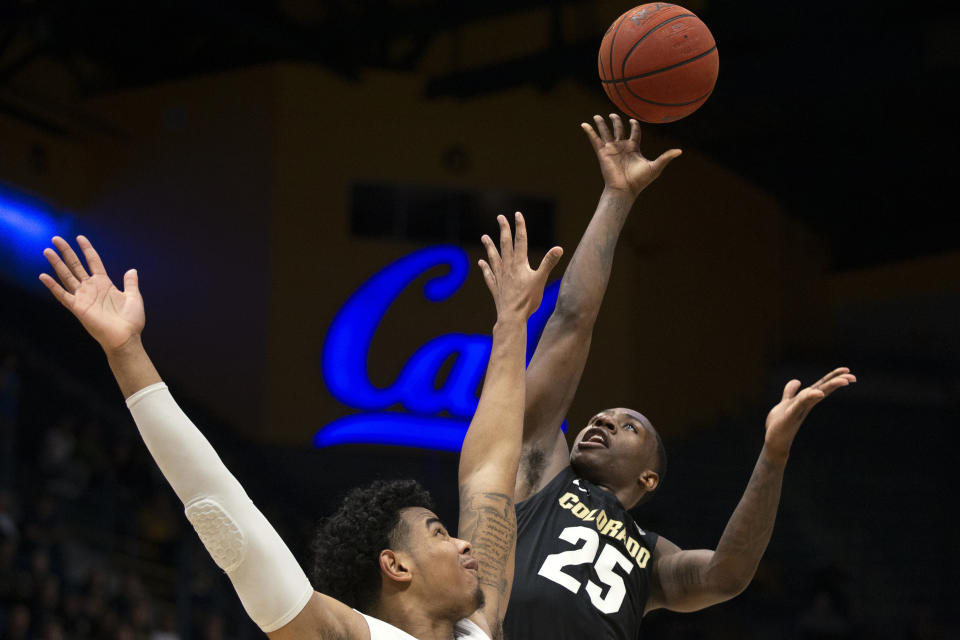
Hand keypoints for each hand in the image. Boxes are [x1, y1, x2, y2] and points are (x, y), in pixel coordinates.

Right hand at [39, 236, 144, 352]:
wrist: (126, 337)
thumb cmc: (131, 321)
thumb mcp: (133, 297)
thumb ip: (130, 283)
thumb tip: (132, 270)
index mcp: (105, 284)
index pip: (93, 262)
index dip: (87, 249)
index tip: (79, 237)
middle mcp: (91, 288)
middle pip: (76, 266)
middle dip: (66, 252)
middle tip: (56, 239)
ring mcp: (83, 297)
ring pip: (67, 276)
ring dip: (57, 264)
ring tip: (47, 251)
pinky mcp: (77, 308)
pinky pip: (62, 295)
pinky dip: (52, 286)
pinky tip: (43, 276)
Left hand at [479, 212, 562, 319]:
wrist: (512, 317)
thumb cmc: (528, 300)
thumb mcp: (541, 280)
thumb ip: (548, 263)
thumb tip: (559, 248)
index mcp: (519, 264)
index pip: (520, 241)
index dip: (519, 227)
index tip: (517, 214)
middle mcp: (508, 268)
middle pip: (505, 245)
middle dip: (503, 230)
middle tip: (500, 218)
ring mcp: (500, 277)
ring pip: (494, 258)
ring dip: (489, 246)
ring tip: (484, 237)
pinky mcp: (496, 288)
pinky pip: (489, 275)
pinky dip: (485, 267)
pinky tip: (481, 262)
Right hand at [581, 114, 681, 196]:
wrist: (625, 189)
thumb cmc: (640, 181)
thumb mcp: (656, 166)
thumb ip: (666, 157)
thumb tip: (680, 151)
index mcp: (633, 148)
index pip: (634, 133)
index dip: (634, 125)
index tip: (632, 120)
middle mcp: (622, 147)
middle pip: (618, 130)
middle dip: (616, 122)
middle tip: (613, 115)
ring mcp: (611, 149)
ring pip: (606, 132)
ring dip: (602, 124)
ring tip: (598, 116)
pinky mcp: (602, 152)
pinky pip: (595, 139)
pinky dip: (589, 131)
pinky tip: (584, 124)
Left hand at [763, 367, 856, 461]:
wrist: (774, 441)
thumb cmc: (780, 423)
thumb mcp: (785, 403)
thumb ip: (790, 392)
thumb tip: (797, 381)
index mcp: (805, 400)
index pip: (821, 385)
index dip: (833, 377)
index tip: (847, 370)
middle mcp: (805, 404)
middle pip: (823, 390)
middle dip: (837, 382)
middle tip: (853, 377)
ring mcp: (799, 410)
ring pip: (815, 395)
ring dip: (829, 387)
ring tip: (844, 381)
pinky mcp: (790, 416)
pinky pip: (800, 404)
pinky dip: (808, 397)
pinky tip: (817, 393)